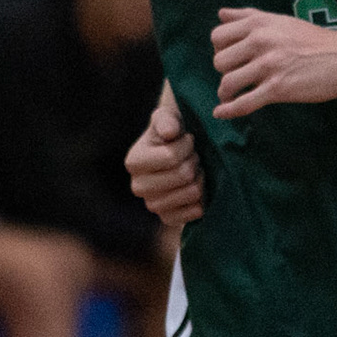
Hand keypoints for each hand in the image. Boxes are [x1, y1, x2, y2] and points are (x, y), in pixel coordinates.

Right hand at [126, 96, 203, 224]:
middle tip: (193, 156)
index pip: (171, 157)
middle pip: (183, 175)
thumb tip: (169, 132)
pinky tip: (195, 186)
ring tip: (194, 169)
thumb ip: (167, 120)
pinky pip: (195, 212)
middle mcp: (138, 187)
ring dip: (200, 178)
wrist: (180, 154)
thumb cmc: (173, 132)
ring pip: (192, 193)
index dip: (187, 145)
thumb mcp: (168, 117)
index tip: (188, 140)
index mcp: (134, 162)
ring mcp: (152, 205)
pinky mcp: (168, 219)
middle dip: (194, 161)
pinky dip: (203, 198)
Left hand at [210, 8, 336, 119]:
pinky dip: (229, 111)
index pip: (218, 37)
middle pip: (219, 61)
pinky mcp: (278, 89)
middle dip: (224, 72)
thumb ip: (249, 15)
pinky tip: (221, 113)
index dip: (220, 49)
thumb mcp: (280, 20)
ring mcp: (268, 66)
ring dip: (225, 93)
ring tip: (231, 95)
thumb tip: (221, 13)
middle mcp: (260, 41)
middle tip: (237, 76)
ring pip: (228, 83)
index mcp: (259, 23)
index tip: (231, 57)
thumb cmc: (314, 39)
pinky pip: (244, 103)